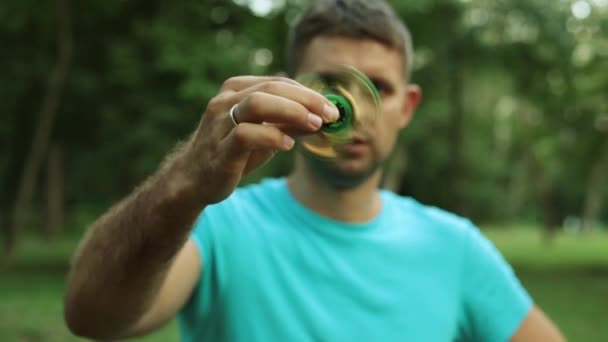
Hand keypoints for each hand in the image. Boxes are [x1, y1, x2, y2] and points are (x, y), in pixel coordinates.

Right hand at [185, 76, 338, 203]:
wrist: (195, 179)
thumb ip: (290, 123)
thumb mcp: (265, 134)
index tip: (332, 109)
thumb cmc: (233, 152)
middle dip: (306, 100)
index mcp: (237, 90)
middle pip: (271, 87)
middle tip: (330, 115)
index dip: (308, 93)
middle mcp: (226, 101)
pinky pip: (246, 135)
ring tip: (314, 125)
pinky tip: (288, 145)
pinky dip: (272, 136)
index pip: (278, 82)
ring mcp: (220, 123)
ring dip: (291, 111)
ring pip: (257, 103)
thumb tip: (324, 117)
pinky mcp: (219, 148)